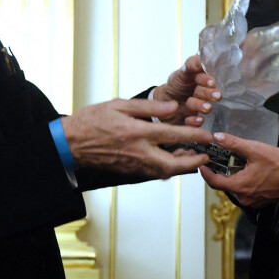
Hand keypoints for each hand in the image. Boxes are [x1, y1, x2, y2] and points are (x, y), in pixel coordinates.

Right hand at [61, 98, 212, 178]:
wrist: (71, 142)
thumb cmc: (92, 120)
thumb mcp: (119, 105)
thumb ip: (148, 107)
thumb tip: (172, 107)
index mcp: (137, 133)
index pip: (172, 135)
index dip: (193, 136)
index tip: (207, 135)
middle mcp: (138, 152)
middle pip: (173, 164)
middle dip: (192, 162)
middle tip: (205, 156)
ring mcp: (134, 164)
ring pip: (164, 173)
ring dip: (181, 167)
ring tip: (191, 157)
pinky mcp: (129, 171)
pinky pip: (153, 173)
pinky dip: (166, 169)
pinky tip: (171, 160)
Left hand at [153, 54, 220, 125]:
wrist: (162, 102)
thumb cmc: (175, 84)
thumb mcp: (181, 73)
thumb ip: (191, 64)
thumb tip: (200, 53)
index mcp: (199, 79)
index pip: (206, 78)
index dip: (208, 80)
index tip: (211, 82)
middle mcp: (201, 92)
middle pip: (207, 92)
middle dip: (211, 94)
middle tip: (216, 96)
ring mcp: (197, 106)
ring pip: (203, 106)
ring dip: (204, 106)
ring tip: (206, 107)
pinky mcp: (192, 118)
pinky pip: (195, 121)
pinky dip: (195, 121)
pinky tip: (196, 119)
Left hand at [200, 133, 278, 207]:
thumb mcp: (254, 149)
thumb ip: (234, 143)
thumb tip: (217, 137)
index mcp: (239, 186)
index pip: (213, 182)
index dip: (205, 172)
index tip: (201, 162)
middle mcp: (243, 198)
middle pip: (223, 185)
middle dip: (219, 171)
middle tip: (216, 158)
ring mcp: (252, 201)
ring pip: (234, 188)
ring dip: (231, 176)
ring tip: (232, 161)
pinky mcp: (260, 201)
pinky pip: (244, 191)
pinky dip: (241, 181)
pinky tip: (246, 169)